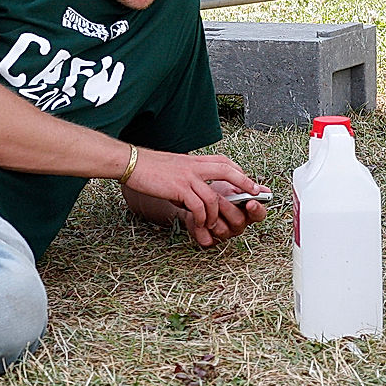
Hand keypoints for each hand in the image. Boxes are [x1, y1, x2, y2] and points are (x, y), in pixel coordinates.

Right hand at [123, 148, 266, 239]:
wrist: (131, 163)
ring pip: (213, 197)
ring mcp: (188, 177)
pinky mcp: (179, 189)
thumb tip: (193, 190)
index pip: (223, 162)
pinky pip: (198, 207)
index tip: (247, 181)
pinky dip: (201, 218)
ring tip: (212, 224)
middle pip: (227, 171)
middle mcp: (194, 167)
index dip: (238, 171)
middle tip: (254, 194)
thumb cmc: (149, 168)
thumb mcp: (174, 166)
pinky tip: (198, 223)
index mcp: (194, 161)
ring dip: (215, 214)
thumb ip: (188, 175)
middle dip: (244, 182)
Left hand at [177, 180, 269, 246]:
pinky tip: (198, 219)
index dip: (256, 209)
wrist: (195, 197)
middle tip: (218, 197)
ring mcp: (225, 233)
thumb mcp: (231, 184)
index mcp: (248, 212)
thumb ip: (245, 187)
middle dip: (228, 208)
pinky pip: (208, 240)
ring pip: (223, 231)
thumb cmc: (216, 191)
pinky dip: (201, 229)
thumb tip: (265, 190)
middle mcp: (239, 224)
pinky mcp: (210, 240)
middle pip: (239, 221)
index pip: (259, 215)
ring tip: (205, 204)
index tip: (251, 202)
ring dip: (213, 216)